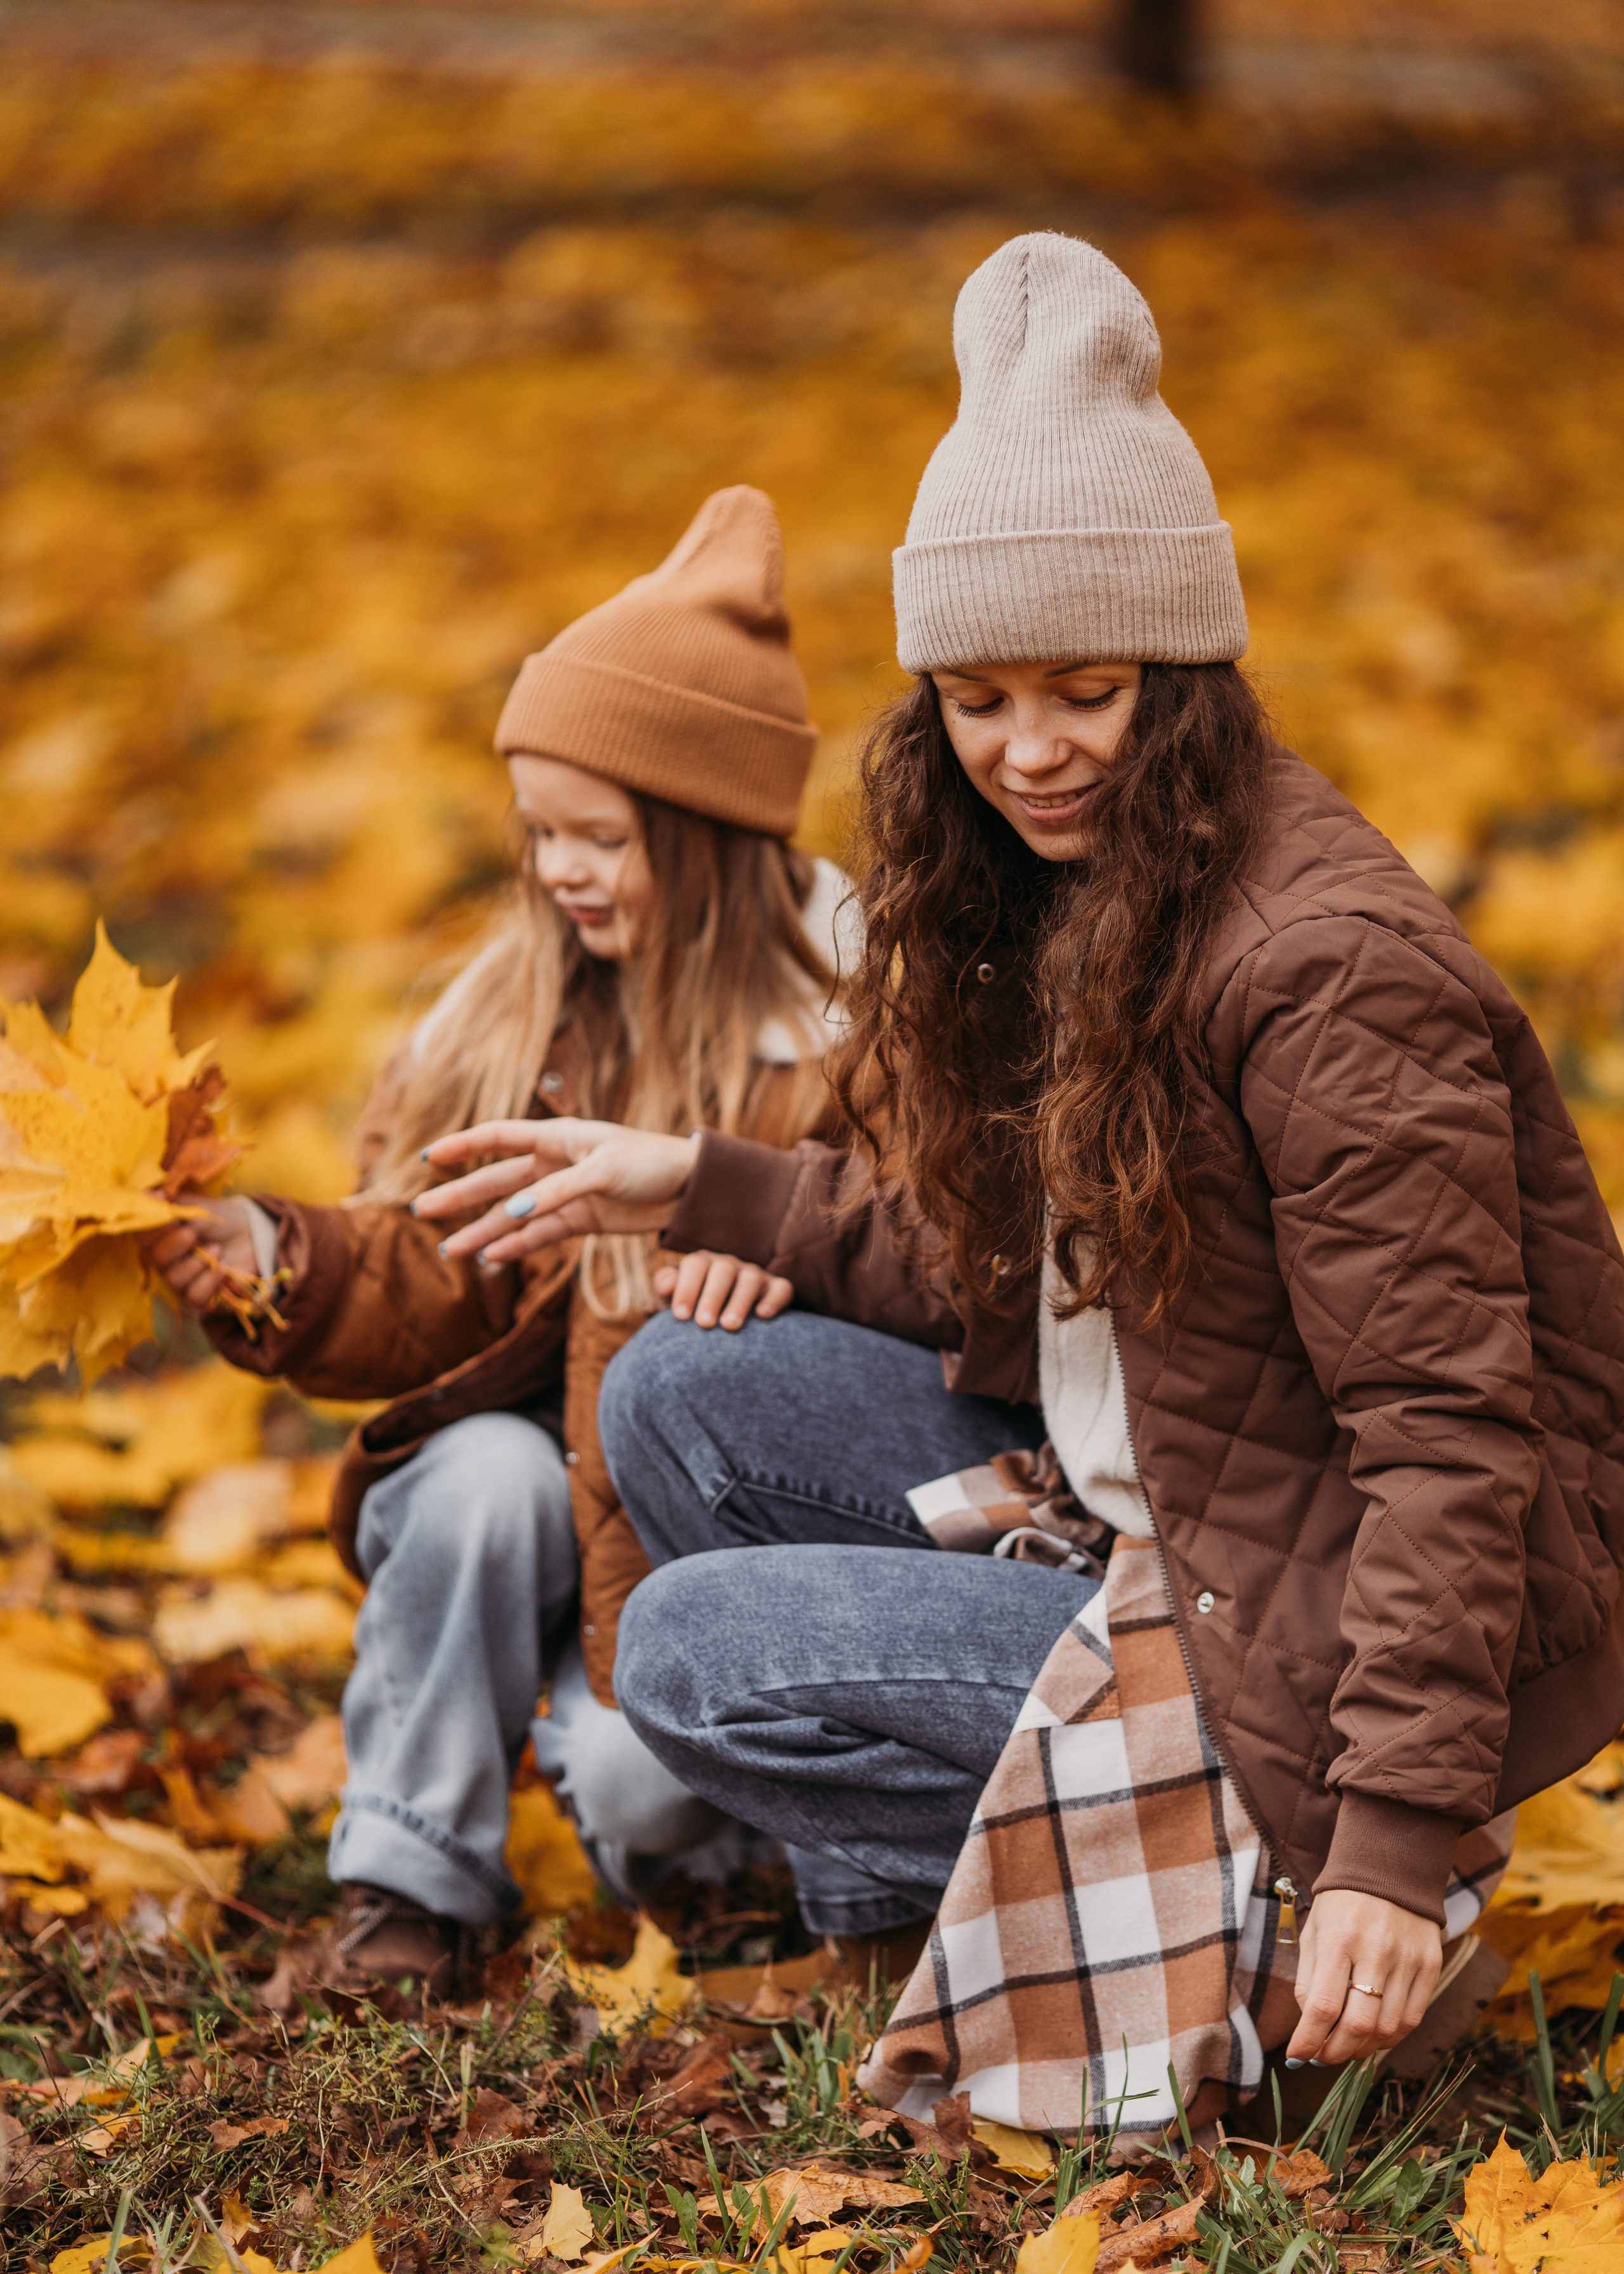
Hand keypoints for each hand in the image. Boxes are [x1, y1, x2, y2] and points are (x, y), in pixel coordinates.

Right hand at [140, 1196, 256, 1314]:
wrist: (252, 1235)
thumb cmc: (221, 1219)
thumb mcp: (198, 1206)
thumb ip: (173, 1203)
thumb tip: (148, 1195)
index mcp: (160, 1236)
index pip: (142, 1237)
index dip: (154, 1230)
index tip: (173, 1220)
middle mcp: (165, 1261)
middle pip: (157, 1259)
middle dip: (176, 1245)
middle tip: (193, 1234)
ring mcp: (181, 1280)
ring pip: (175, 1279)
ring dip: (199, 1262)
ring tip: (217, 1249)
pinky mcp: (198, 1296)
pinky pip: (194, 1296)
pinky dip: (210, 1280)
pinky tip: (222, 1268)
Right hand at [412, 1118, 699, 1266]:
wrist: (691, 1189)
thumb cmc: (651, 1162)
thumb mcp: (604, 1170)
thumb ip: (558, 1191)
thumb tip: (514, 1214)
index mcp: (558, 1137)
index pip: (499, 1137)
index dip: (463, 1147)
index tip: (428, 1159)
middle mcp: (554, 1164)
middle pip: (497, 1181)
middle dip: (460, 1196)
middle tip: (423, 1211)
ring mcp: (564, 1194)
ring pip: (514, 1215)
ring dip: (483, 1231)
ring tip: (450, 1250)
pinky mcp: (580, 1220)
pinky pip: (539, 1234)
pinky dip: (517, 1246)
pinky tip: (492, 1257)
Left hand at [651, 1251, 793, 1329]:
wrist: (719, 1325)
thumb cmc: (691, 1313)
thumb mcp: (671, 1302)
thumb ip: (664, 1290)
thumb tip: (667, 1283)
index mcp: (703, 1263)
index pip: (695, 1265)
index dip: (687, 1288)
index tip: (680, 1316)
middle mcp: (729, 1265)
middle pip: (723, 1271)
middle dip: (712, 1297)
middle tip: (704, 1324)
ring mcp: (755, 1275)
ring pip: (750, 1279)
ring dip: (740, 1301)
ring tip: (730, 1326)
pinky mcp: (777, 1288)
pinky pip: (781, 1288)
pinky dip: (774, 1299)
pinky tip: (763, 1316)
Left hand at [1286, 1889, 1441, 2066]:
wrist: (1389, 1868)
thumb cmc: (1341, 1904)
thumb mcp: (1313, 1932)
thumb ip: (1307, 1980)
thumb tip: (1308, 2028)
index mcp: (1338, 1938)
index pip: (1322, 2006)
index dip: (1308, 2040)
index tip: (1296, 2056)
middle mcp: (1376, 1950)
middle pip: (1358, 2025)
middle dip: (1335, 2052)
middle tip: (1322, 2056)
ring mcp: (1408, 1960)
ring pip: (1387, 2030)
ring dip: (1362, 2049)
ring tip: (1346, 2045)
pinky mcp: (1431, 1965)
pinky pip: (1412, 2020)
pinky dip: (1390, 2038)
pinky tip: (1374, 2035)